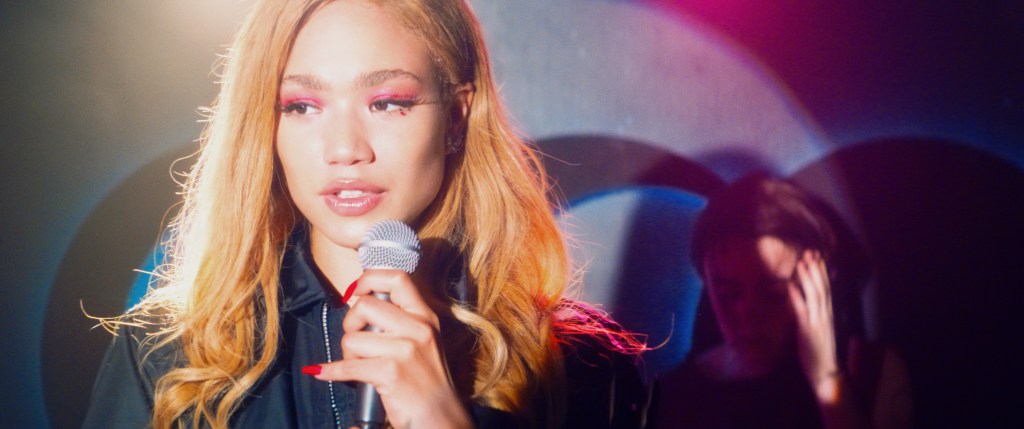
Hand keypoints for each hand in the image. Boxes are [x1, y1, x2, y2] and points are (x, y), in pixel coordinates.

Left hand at [308, 270, 471, 428]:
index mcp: (425, 316)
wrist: (440, 417)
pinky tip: (324, 373)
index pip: (397, 278)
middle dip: (351, 324)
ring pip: (352, 338)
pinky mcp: (391, 373)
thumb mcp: (425, 340)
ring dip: (348, 355)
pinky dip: (331, 371)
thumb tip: (362, 299)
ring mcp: (405, 350)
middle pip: (365, 306)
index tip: (357, 291)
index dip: (369, 279)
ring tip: (361, 365)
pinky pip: (347, 367)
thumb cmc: (427, 380)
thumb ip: (402, 319)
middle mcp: (418, 329)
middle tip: (357, 341)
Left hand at [788, 250, 841, 401]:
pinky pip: (802, 310)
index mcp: (828, 314)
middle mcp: (825, 315)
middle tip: (811, 253)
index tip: (818, 258)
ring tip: (802, 263)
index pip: (827, 289)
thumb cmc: (820, 351)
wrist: (826, 371)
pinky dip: (796, 296)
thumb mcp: (818, 329)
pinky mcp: (808, 330)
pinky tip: (790, 286)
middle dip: (816, 270)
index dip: (822, 273)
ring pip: (815, 295)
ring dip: (808, 278)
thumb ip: (814, 315)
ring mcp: (818, 322)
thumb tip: (805, 301)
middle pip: (823, 287)